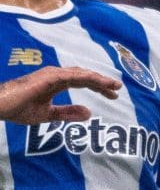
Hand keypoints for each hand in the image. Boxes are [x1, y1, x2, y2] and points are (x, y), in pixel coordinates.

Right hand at [0, 65, 119, 123]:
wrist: (0, 106)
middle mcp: (56, 76)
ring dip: (98, 78)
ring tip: (113, 85)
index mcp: (56, 83)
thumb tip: (89, 114)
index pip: (82, 82)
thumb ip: (67, 113)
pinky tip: (98, 82)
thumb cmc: (19, 108)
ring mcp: (52, 75)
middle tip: (118, 88)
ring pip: (81, 74)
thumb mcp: (48, 114)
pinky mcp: (48, 78)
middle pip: (85, 76)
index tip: (113, 95)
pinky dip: (86, 78)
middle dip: (102, 82)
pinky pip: (71, 76)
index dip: (98, 87)